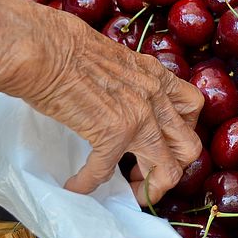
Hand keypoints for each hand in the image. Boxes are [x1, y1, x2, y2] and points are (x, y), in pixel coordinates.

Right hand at [3, 0, 203, 204]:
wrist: (44, 47)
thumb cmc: (66, 46)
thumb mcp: (116, 61)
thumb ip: (130, 83)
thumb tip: (121, 103)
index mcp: (157, 76)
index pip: (192, 108)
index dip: (180, 132)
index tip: (160, 144)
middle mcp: (156, 97)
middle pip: (189, 146)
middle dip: (172, 167)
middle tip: (145, 172)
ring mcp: (139, 117)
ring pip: (167, 170)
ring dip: (147, 188)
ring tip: (126, 191)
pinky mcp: (112, 134)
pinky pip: (106, 173)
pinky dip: (88, 184)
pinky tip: (76, 184)